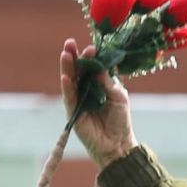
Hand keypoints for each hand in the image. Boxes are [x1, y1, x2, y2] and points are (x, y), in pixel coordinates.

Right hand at [58, 36, 136, 163]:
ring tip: (65, 54)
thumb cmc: (120, 120)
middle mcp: (85, 89)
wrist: (118, 144)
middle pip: (77, 70)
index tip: (91, 48)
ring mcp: (78, 100)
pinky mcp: (73, 112)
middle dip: (73, 56)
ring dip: (67, 68)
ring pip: (70, 81)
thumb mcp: (118, 96)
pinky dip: (67, 87)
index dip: (90, 57)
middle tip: (69, 43)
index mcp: (97, 83)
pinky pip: (69, 98)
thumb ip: (107, 81)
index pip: (91, 66)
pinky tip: (65, 77)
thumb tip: (97, 66)